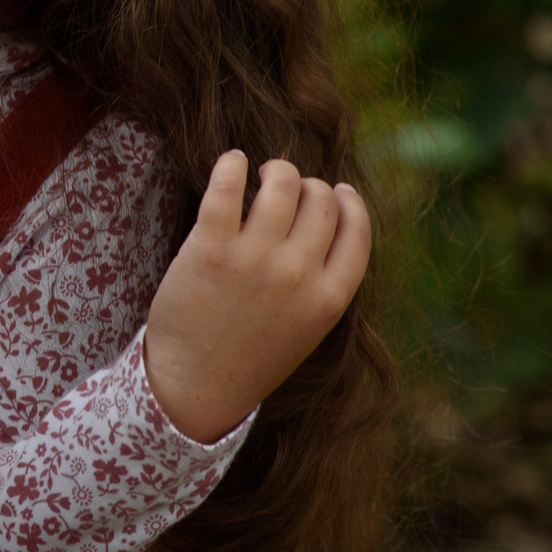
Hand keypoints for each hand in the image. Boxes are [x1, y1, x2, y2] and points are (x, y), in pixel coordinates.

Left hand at [144, 152, 369, 443]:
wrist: (194, 388)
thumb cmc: (250, 356)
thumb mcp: (307, 328)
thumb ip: (323, 282)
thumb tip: (330, 219)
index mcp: (329, 299)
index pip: (357, 229)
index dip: (349, 202)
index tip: (338, 191)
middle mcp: (298, 275)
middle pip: (320, 200)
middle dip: (309, 185)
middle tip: (288, 185)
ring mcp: (254, 260)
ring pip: (282, 184)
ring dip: (276, 170)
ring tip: (262, 174)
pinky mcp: (210, 249)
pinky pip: (227, 187)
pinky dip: (232, 164)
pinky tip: (231, 162)